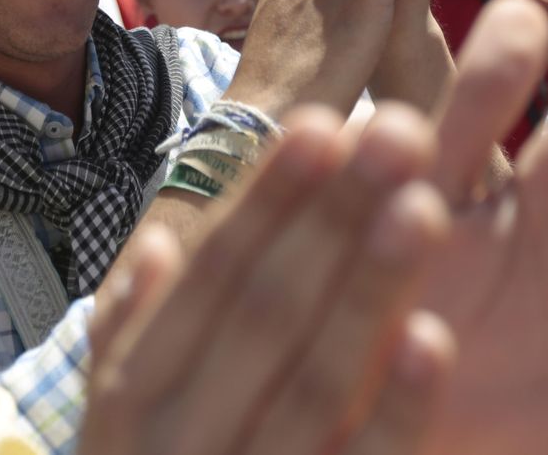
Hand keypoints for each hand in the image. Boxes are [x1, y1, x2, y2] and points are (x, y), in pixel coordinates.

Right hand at [80, 109, 454, 454]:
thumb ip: (128, 340)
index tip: (320, 124)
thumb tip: (157, 246)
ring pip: (316, 383)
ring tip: (422, 204)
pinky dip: (398, 412)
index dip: (265, 203)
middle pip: (266, 315)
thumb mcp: (114, 426)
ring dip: (368, 290)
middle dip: (331, 220)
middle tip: (398, 132)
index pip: (208, 279)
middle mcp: (183, 441)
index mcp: (136, 398)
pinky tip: (434, 340)